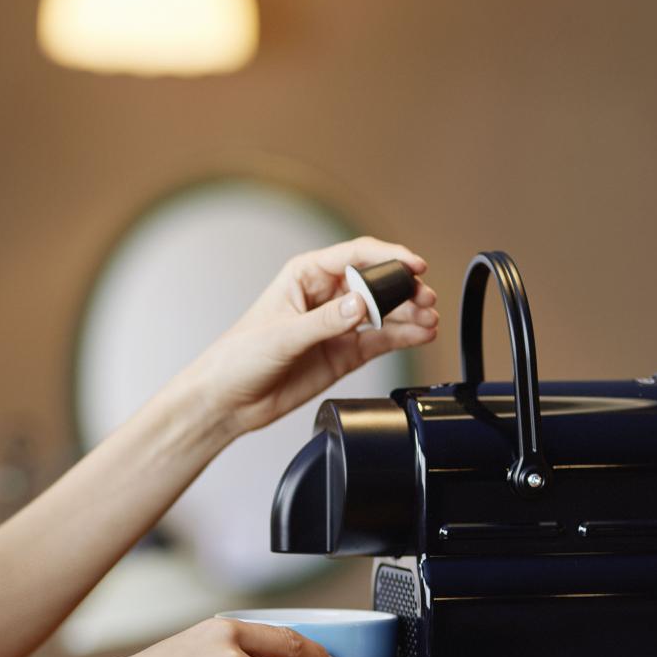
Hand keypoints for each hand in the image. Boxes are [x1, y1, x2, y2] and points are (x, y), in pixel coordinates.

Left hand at [178, 236, 438, 438]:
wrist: (227, 400)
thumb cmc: (238, 357)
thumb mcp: (281, 336)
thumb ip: (324, 321)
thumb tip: (360, 305)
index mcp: (304, 276)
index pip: (354, 256)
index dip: (388, 258)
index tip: (413, 266)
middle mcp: (325, 297)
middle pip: (376, 284)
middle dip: (404, 289)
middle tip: (425, 299)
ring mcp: (337, 325)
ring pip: (383, 312)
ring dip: (409, 313)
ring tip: (429, 319)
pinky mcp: (344, 353)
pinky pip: (380, 340)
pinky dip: (403, 336)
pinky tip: (420, 334)